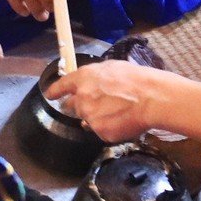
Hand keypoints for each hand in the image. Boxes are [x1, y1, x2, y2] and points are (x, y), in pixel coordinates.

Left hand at [45, 59, 180, 142]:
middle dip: (78, 106)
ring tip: (114, 112)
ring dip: (94, 117)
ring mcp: (90, 117)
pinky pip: (100, 131)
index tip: (50, 94)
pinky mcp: (100, 132)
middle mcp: (81, 98)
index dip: (55, 91)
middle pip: (70, 106)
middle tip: (93, 104)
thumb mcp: (111, 68)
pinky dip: (108, 128)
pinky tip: (121, 120)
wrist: (150, 99)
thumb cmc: (135, 79)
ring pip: (86, 119)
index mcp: (83, 79)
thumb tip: (91, 85)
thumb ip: (95, 78)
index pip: (62, 86)